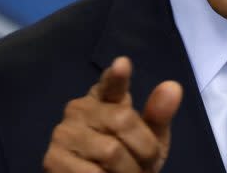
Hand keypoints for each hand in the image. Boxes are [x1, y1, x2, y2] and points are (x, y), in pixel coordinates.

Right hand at [43, 57, 182, 172]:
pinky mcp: (53, 160)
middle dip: (143, 150)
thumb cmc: (130, 161)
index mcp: (106, 97)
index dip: (117, 76)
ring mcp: (64, 132)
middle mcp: (80, 108)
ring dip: (127, 172)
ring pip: (111, 150)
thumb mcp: (151, 141)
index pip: (111, 83)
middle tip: (142, 167)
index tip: (122, 64)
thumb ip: (159, 116)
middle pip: (123, 120)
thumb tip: (174, 86)